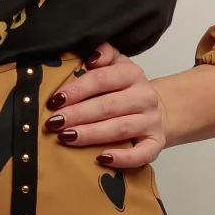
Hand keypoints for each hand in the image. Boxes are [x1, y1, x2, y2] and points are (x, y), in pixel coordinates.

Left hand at [44, 44, 214, 168]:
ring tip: (66, 137)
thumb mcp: (119, 66)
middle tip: (53, 123)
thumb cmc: (127, 91)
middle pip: (107, 106)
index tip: (54, 100)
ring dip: (91, 134)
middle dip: (77, 114)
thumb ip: (105, 54)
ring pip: (120, 129)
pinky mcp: (156, 144)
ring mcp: (151, 122)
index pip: (102, 79)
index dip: (76, 90)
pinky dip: (123, 158)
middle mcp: (144, 97)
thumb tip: (91, 55)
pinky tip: (102, 159)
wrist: (161, 111)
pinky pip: (141, 154)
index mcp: (132, 74)